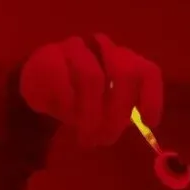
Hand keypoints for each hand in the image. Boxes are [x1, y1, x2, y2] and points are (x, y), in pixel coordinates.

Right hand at [20, 34, 162, 145]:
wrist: (38, 88)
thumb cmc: (79, 100)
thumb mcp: (105, 111)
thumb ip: (122, 115)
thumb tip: (141, 128)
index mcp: (123, 61)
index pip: (147, 71)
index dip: (152, 97)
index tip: (148, 123)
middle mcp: (104, 49)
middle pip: (124, 73)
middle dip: (118, 112)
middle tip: (106, 140)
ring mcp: (76, 49)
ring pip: (93, 78)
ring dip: (91, 115)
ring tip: (85, 138)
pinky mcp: (50, 57)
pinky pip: (64, 81)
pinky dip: (67, 104)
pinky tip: (64, 115)